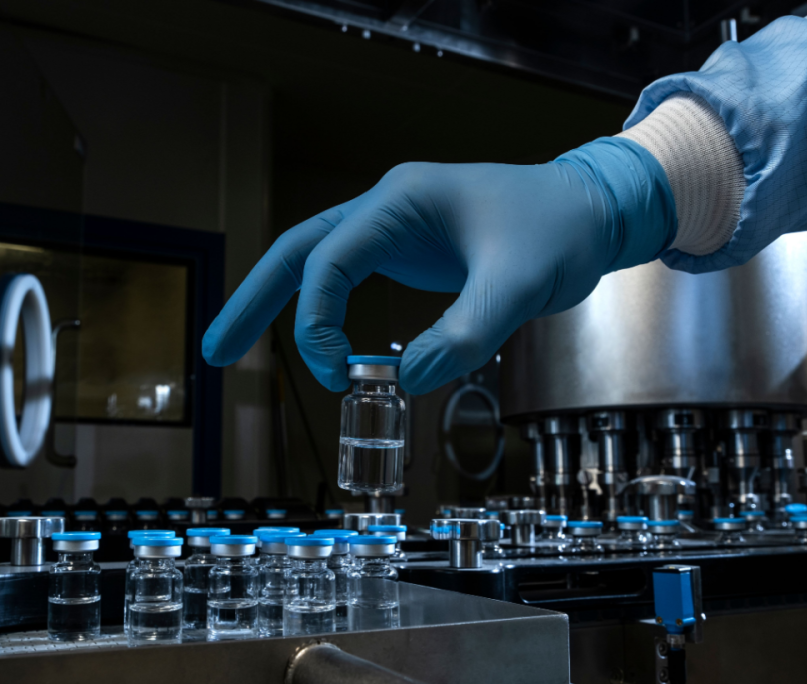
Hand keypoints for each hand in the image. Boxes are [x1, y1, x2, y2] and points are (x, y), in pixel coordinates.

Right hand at [202, 137, 674, 393]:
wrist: (591, 213)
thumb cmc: (559, 232)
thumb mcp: (517, 287)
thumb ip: (462, 336)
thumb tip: (406, 384)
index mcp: (401, 202)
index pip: (327, 261)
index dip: (314, 322)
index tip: (335, 376)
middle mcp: (388, 209)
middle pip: (298, 251)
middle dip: (254, 300)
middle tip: (214, 349)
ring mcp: (398, 229)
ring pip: (319, 263)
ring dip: (280, 305)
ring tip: (238, 347)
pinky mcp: (413, 251)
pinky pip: (353, 279)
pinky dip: (327, 311)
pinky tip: (321, 344)